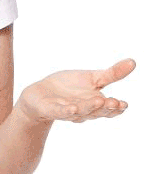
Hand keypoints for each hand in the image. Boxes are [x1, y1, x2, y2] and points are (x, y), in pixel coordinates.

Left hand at [18, 59, 135, 123]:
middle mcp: (83, 110)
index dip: (116, 108)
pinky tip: (73, 108)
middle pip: (96, 110)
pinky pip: (60, 112)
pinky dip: (66, 111)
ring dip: (90, 107)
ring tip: (100, 100)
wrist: (41, 95)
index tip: (124, 104)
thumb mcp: (93, 78)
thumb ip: (112, 74)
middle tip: (116, 103)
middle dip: (106, 107)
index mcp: (94, 103)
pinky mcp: (51, 109)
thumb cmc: (68, 87)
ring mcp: (67, 111)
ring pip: (81, 111)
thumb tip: (134, 62)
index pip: (108, 108)